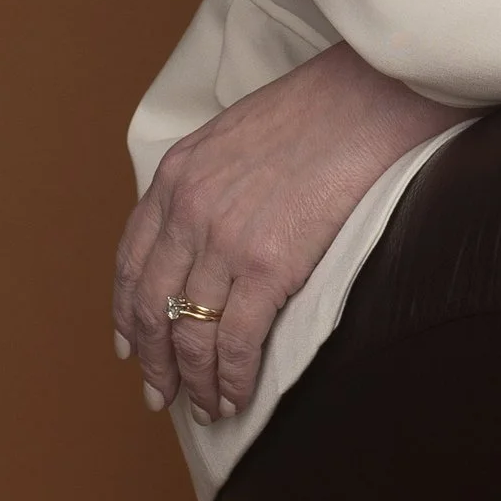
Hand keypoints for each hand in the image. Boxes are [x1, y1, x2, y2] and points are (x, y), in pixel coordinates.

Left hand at [113, 43, 459, 424]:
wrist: (374, 92)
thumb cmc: (326, 106)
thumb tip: (215, 225)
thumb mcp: (240, 132)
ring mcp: (224, 239)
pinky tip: (237, 397)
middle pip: (151, 306)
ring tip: (207, 407)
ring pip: (190, 332)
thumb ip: (212, 178)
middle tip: (163, 396)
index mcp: (177, 174)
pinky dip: (232, 378)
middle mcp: (188, 209)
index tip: (129, 346)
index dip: (126, 313)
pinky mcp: (268, 264)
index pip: (132, 261)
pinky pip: (235, 340)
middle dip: (154, 361)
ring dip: (195, 381)